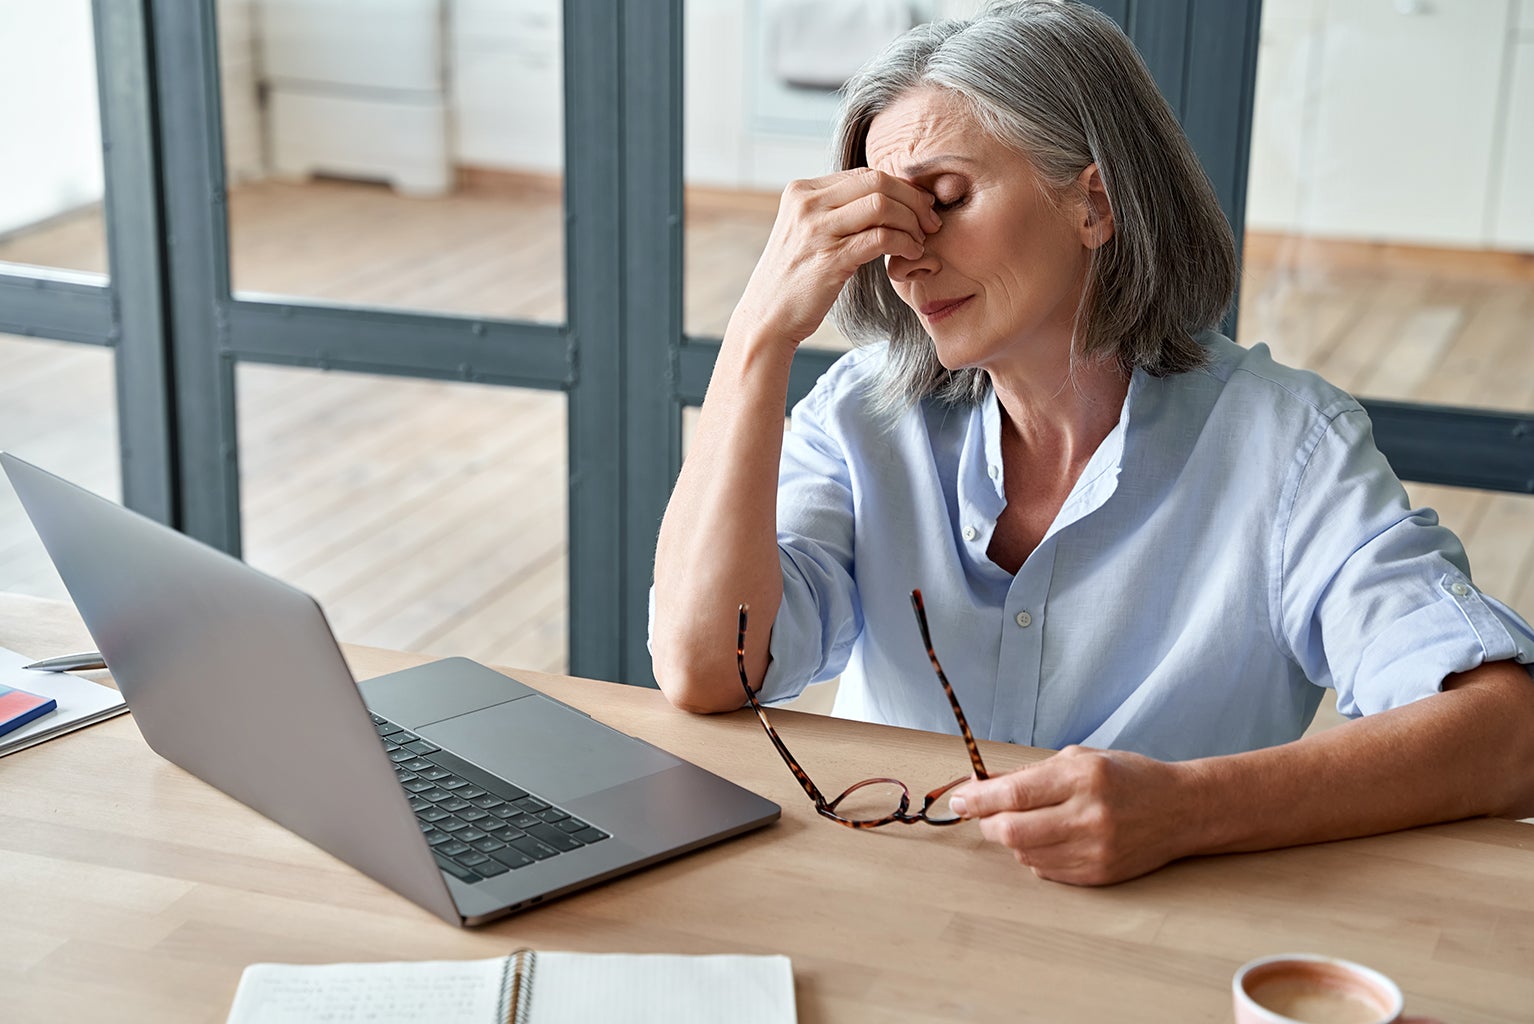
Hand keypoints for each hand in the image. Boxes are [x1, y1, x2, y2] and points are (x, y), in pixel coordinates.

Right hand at [730, 168, 940, 348]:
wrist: (767, 317)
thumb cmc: (795, 278)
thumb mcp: (808, 232)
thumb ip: (836, 211)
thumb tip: (885, 197)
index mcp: (802, 191)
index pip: (864, 174)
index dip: (900, 187)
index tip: (920, 206)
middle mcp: (806, 204)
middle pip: (877, 182)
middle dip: (913, 200)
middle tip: (930, 221)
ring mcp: (816, 230)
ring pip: (882, 205)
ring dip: (912, 221)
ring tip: (920, 240)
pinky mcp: (830, 259)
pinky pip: (881, 237)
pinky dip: (904, 242)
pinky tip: (911, 253)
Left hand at [949, 745, 1203, 884]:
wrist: (1182, 809)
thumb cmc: (1128, 777)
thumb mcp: (1080, 759)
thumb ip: (1031, 774)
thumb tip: (982, 786)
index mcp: (1083, 778)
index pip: (1014, 793)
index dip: (978, 799)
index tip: (960, 798)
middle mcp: (1089, 815)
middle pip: (1013, 831)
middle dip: (989, 824)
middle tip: (986, 815)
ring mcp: (1096, 850)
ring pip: (1025, 853)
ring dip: (1012, 839)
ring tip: (1027, 822)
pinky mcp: (1100, 874)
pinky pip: (1046, 870)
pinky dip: (1035, 855)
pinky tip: (1049, 839)